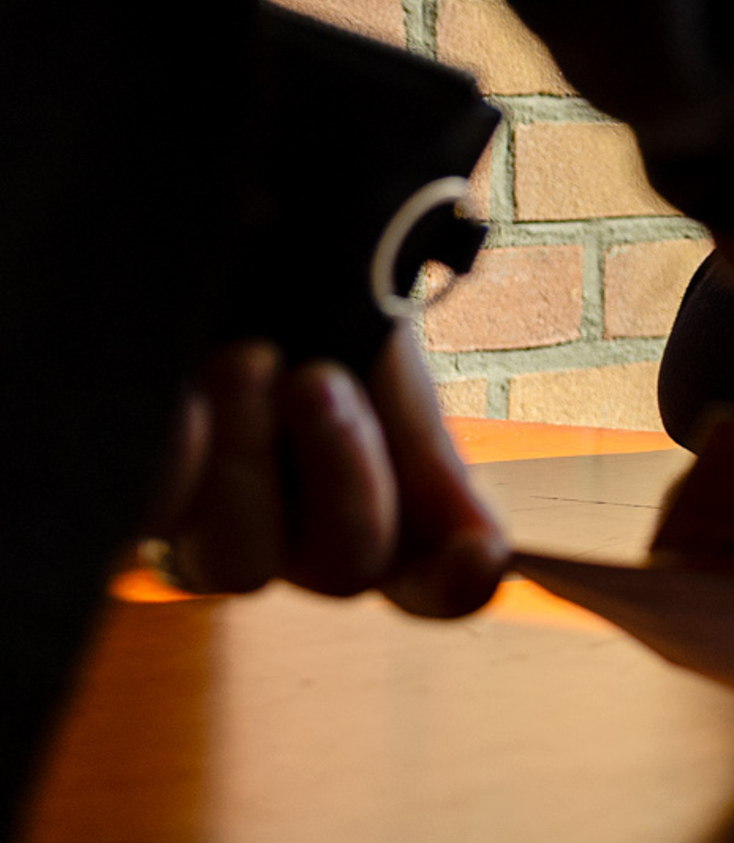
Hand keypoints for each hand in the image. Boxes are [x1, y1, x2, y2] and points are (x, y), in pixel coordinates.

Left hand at [145, 325, 505, 616]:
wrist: (230, 257)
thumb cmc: (309, 301)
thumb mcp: (381, 354)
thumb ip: (418, 440)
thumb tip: (481, 544)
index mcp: (385, 503)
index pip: (435, 586)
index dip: (458, 583)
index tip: (477, 549)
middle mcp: (302, 539)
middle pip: (343, 570)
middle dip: (342, 473)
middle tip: (318, 378)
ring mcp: (216, 532)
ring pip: (240, 563)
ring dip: (249, 463)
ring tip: (244, 361)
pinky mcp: (143, 505)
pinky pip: (151, 518)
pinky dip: (175, 463)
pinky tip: (184, 401)